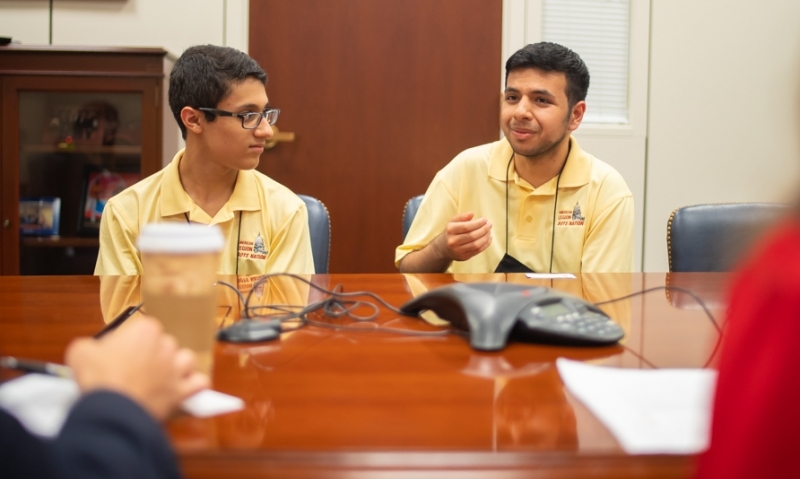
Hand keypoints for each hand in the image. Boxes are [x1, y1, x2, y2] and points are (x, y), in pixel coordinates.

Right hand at [65, 316, 208, 420]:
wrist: (111, 410)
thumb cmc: (98, 378)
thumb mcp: (81, 353)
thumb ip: (90, 346)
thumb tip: (92, 350)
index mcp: (146, 330)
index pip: (143, 330)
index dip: (132, 343)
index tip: (121, 355)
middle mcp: (167, 345)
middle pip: (164, 345)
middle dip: (153, 355)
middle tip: (135, 370)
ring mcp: (177, 368)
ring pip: (186, 360)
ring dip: (177, 367)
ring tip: (161, 378)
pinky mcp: (183, 390)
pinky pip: (200, 383)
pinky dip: (194, 386)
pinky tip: (184, 389)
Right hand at [435, 212, 492, 261]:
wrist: (444, 248)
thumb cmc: (451, 232)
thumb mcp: (453, 222)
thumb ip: (462, 217)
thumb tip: (472, 214)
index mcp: (450, 230)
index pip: (466, 226)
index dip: (478, 223)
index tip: (485, 219)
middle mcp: (453, 241)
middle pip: (472, 236)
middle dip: (484, 229)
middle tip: (490, 225)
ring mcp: (458, 250)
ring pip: (476, 244)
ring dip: (486, 237)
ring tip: (489, 231)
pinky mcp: (464, 257)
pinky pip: (477, 251)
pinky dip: (485, 244)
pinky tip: (488, 238)